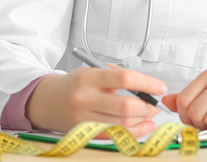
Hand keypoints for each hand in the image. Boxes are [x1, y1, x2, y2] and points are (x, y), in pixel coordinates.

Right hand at [25, 65, 165, 137]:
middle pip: (126, 106)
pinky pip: (114, 136)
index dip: (147, 83)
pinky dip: (133, 133)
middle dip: (147, 107)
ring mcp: (84, 118)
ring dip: (143, 121)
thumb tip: (145, 85)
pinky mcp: (84, 133)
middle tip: (155, 105)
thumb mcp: (92, 71)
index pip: (124, 78)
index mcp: (89, 77)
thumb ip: (116, 75)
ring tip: (151, 116)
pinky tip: (143, 127)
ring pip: (122, 124)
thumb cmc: (74, 85)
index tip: (160, 87)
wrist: (47, 101)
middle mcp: (85, 98)